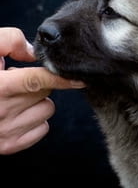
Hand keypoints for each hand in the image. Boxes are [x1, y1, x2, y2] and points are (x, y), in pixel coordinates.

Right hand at [0, 27, 84, 154]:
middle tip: (15, 79)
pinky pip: (42, 129)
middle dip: (37, 81)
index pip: (37, 80)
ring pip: (46, 110)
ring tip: (13, 96)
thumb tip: (33, 53)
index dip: (60, 77)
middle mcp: (2, 111)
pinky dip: (35, 119)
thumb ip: (7, 41)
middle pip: (44, 91)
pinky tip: (15, 113)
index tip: (80, 78)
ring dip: (37, 100)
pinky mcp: (9, 146)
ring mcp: (6, 131)